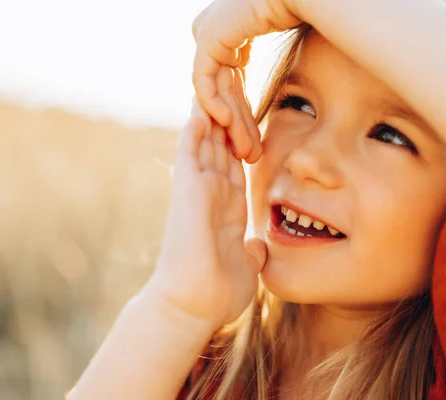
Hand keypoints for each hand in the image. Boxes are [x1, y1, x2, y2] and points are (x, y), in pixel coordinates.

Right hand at [146, 99, 266, 331]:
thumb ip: (250, 252)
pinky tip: (201, 104)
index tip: (249, 122)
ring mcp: (197, 190)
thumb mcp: (244, 266)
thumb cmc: (216, 293)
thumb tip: (258, 246)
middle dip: (228, 120)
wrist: (194, 307)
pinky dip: (195, 127)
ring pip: (205, 142)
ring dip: (211, 115)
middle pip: (221, 147)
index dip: (242, 143)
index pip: (235, 166)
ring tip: (217, 84)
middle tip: (233, 88)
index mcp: (226, 209)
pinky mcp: (187, 189)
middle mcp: (211, 194)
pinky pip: (191, 149)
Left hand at [192, 0, 301, 159]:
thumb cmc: (307, 14)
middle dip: (239, 126)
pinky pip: (205, 79)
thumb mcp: (285, 50)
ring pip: (217, 90)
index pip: (234, 84)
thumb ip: (270, 70)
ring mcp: (211, 34)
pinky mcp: (208, 37)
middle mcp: (218, 34)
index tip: (257, 141)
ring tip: (247, 150)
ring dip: (232, 123)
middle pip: (226, 91)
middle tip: (250, 154)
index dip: (245, 116)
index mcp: (233, 34)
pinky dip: (215, 103)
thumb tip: (288, 92)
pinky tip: (228, 123)